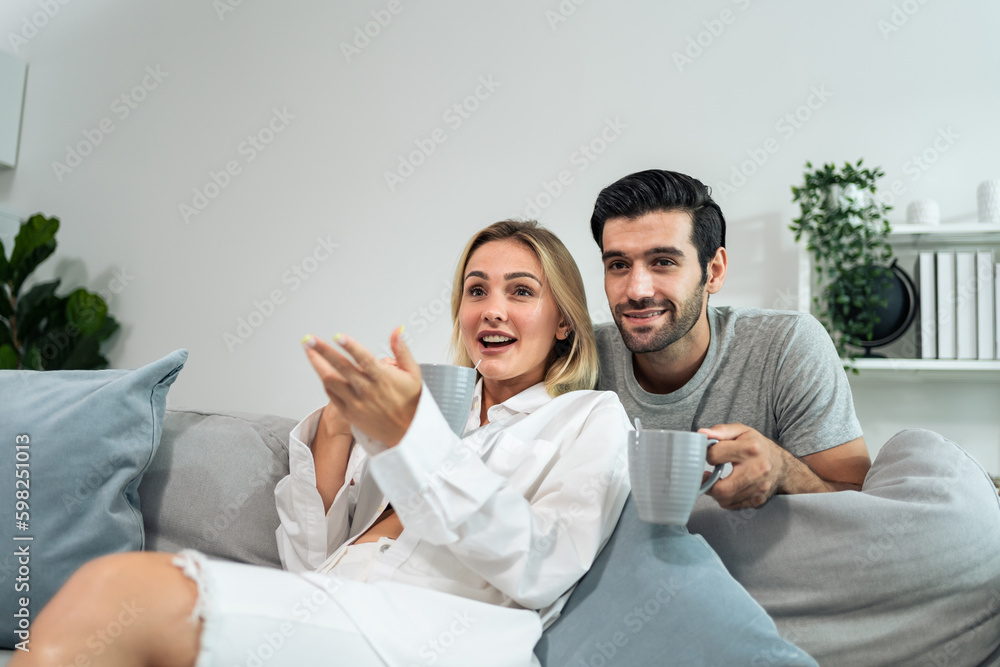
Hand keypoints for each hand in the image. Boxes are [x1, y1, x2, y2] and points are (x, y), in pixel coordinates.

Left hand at [302, 328, 421, 446]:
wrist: (407, 432)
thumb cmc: (411, 401)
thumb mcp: (413, 372)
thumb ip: (402, 349)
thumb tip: (397, 330)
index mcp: (383, 378)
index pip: (364, 359)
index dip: (351, 346)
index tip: (339, 336)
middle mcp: (368, 390)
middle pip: (341, 367)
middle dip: (323, 351)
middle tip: (310, 340)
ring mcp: (356, 402)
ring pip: (331, 381)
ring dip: (318, 364)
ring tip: (309, 351)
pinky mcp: (349, 413)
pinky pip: (332, 395)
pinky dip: (325, 381)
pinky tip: (321, 371)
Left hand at [698, 423, 787, 509]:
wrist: (782, 465)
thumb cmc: (757, 446)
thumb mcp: (741, 431)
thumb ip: (720, 431)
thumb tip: (701, 433)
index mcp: (750, 449)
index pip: (715, 456)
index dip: (707, 455)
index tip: (709, 455)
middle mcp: (757, 470)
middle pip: (722, 488)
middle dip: (707, 484)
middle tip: (705, 476)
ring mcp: (759, 488)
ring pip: (725, 500)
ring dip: (715, 492)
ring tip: (716, 481)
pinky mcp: (758, 500)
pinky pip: (733, 506)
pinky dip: (725, 499)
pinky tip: (727, 488)